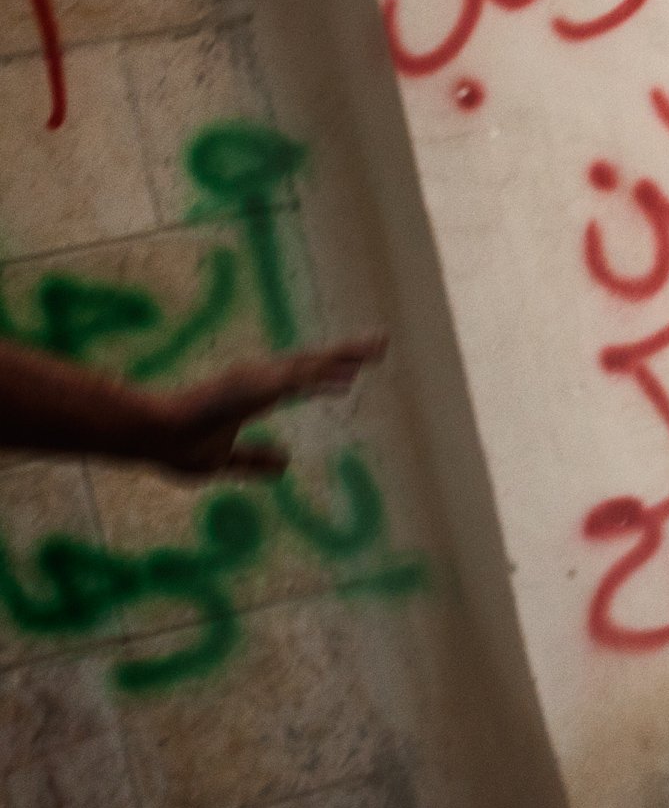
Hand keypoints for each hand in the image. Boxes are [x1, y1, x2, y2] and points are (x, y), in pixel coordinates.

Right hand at [144, 335, 386, 475]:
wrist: (148, 437)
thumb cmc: (177, 445)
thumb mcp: (225, 459)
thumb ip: (254, 460)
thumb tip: (286, 465)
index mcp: (256, 395)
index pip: (301, 378)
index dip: (330, 371)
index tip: (358, 367)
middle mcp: (258, 381)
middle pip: (310, 364)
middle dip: (346, 353)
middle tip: (382, 342)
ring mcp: (253, 382)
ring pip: (306, 367)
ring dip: (340, 360)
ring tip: (374, 351)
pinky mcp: (248, 389)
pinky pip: (291, 383)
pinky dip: (319, 379)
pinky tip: (346, 380)